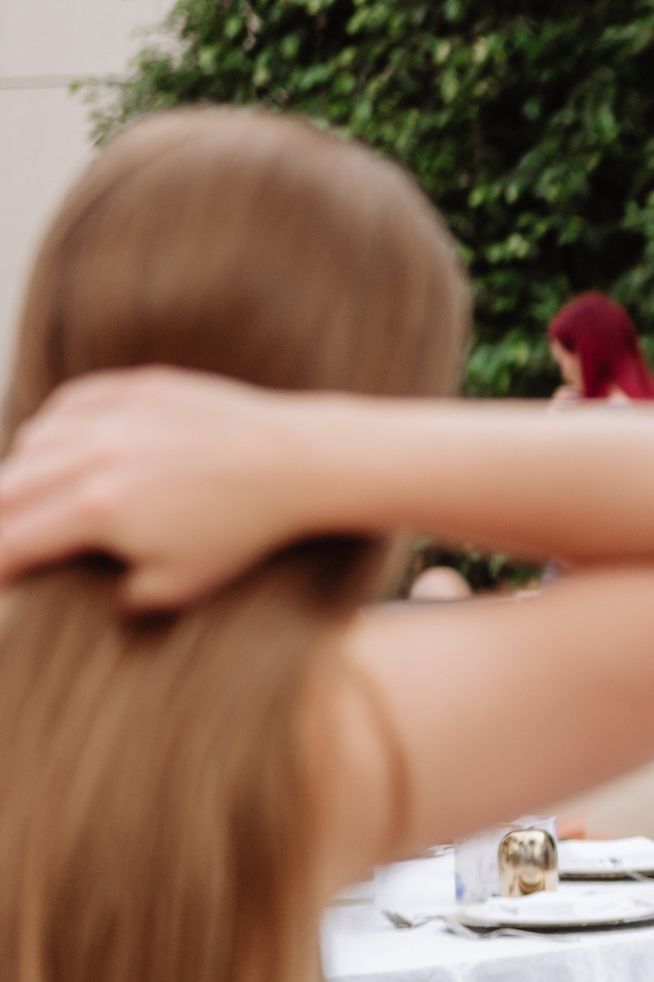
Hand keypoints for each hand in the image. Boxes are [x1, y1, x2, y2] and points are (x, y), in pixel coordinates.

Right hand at [0, 368, 315, 607]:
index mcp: (98, 509)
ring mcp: (115, 414)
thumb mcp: (181, 583)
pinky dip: (54, 429)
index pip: (13, 540)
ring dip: (20, 474)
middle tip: (10, 539)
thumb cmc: (243, 531)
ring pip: (32, 442)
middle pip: (8, 488)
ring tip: (30, 499)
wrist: (297, 464)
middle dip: (0, 520)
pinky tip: (58, 448)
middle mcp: (94, 455)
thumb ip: (121, 594)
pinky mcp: (138, 387)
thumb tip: (91, 590)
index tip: (1, 581)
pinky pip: (69, 402)